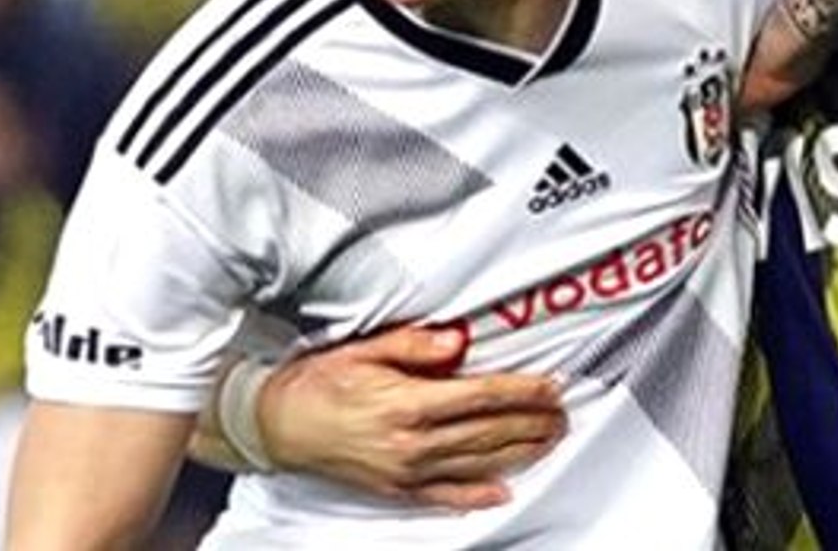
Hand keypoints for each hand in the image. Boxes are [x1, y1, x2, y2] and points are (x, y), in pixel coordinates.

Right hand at [260, 324, 567, 510]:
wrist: (275, 426)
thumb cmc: (316, 383)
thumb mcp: (362, 350)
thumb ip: (413, 346)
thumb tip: (456, 340)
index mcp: (407, 403)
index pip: (481, 396)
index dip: (522, 391)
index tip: (550, 386)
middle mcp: (412, 442)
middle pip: (488, 431)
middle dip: (531, 421)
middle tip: (561, 413)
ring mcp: (406, 471)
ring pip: (477, 463)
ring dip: (518, 452)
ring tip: (548, 440)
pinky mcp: (396, 489)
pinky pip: (446, 495)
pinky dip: (478, 494)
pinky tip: (502, 490)